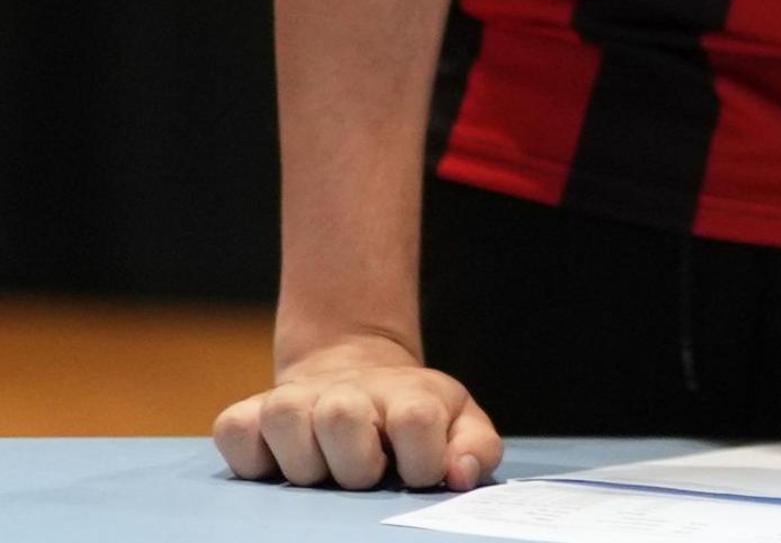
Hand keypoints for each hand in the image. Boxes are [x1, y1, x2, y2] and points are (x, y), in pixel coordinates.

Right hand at [211, 334, 500, 490]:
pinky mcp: (247, 413)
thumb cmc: (410, 419)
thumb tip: (457, 475)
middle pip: (341, 416)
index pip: (414, 419)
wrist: (356, 376)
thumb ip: (475, 450)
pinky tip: (278, 462)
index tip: (415, 473)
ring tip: (322, 469)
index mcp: (408, 394)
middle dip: (354, 464)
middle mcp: (348, 391)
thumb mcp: (459, 426)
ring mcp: (293, 398)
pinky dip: (251, 456)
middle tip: (364, 474)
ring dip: (304, 461)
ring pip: (285, 417)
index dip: (420, 460)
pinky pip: (234, 432)